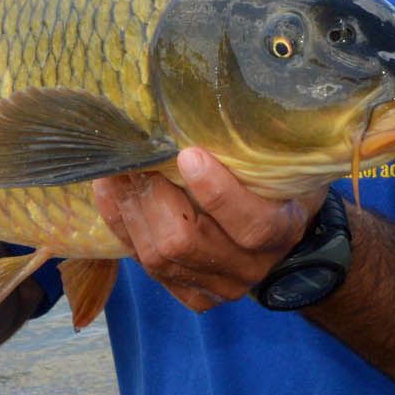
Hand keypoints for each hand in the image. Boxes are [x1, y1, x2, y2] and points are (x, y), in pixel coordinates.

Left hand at [93, 147, 323, 311]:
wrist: (283, 234)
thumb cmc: (278, 183)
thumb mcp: (281, 161)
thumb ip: (257, 146)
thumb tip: (212, 100)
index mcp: (283, 232)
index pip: (252, 225)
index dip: (217, 193)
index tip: (189, 155)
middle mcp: (250, 268)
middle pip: (188, 243)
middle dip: (153, 197)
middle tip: (136, 157)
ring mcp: (218, 287)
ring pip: (159, 258)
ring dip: (130, 208)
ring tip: (116, 169)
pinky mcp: (190, 294)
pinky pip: (144, 265)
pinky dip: (122, 224)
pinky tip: (110, 190)